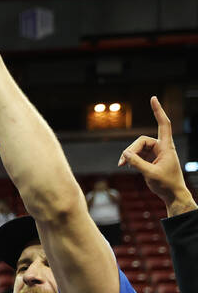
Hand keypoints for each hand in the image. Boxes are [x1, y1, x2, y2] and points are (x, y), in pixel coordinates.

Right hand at [118, 96, 196, 214]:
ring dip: (129, 155)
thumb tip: (124, 153)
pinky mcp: (150, 159)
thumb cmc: (166, 184)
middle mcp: (161, 147)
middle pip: (141, 141)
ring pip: (137, 148)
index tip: (153, 98)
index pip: (164, 124)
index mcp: (167, 147)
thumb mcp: (150, 173)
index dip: (158, 111)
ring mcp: (155, 153)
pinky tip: (125, 166)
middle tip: (122, 163)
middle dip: (131, 150)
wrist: (172, 194)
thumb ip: (137, 163)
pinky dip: (130, 159)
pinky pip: (136, 155)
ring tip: (122, 165)